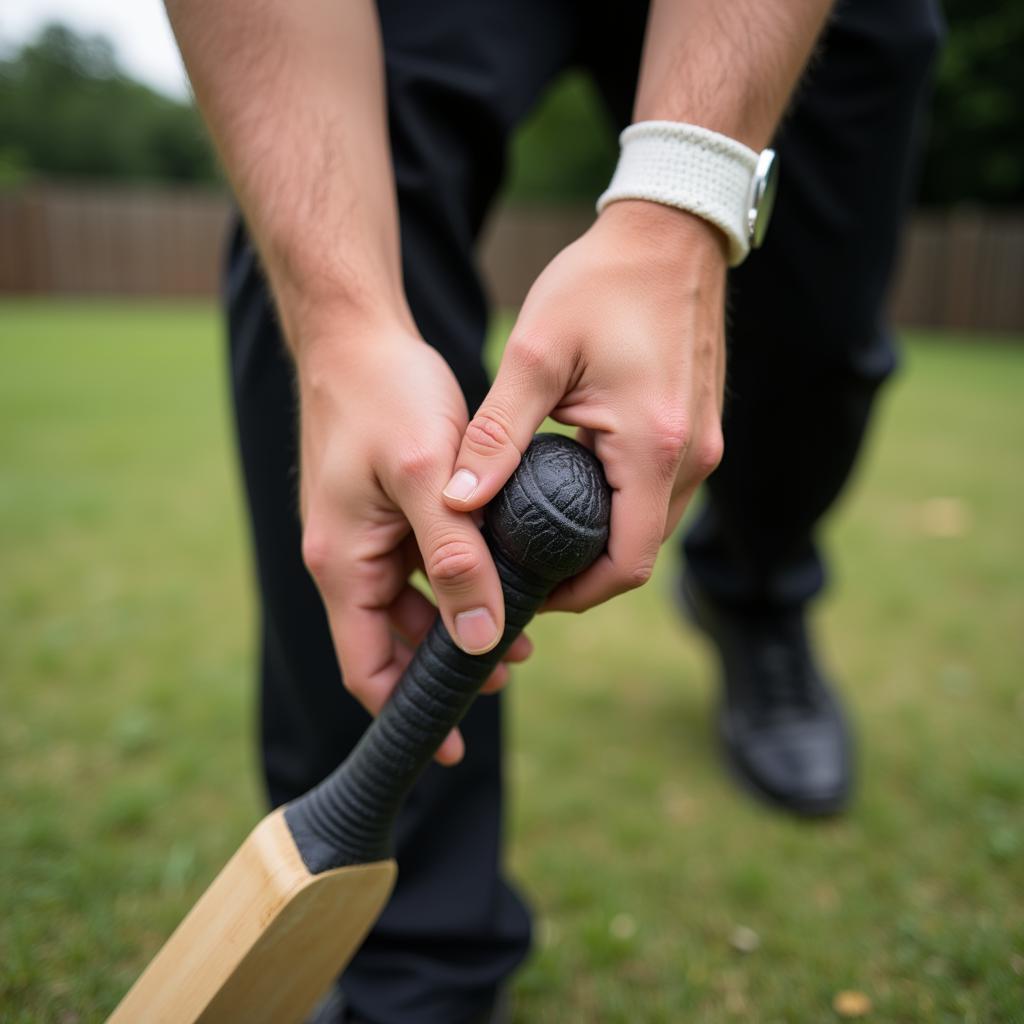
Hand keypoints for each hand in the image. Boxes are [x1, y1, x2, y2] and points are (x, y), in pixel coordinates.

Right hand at [296, 317, 530, 764]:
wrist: (358, 334)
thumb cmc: (384, 395)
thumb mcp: (425, 478)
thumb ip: (453, 559)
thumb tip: (479, 638)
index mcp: (343, 565)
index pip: (367, 669)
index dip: (406, 714)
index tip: (451, 749)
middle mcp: (347, 559)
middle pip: (394, 643)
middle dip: (448, 665)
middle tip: (513, 666)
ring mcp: (364, 536)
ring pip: (413, 607)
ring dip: (459, 623)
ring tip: (520, 628)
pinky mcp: (384, 512)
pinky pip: (418, 568)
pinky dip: (456, 582)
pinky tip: (501, 572)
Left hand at [442, 201, 726, 610]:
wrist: (670, 231)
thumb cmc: (602, 282)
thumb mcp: (536, 353)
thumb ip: (496, 433)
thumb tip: (458, 499)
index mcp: (653, 447)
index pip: (625, 565)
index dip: (577, 593)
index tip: (529, 589)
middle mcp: (691, 458)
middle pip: (640, 553)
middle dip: (585, 571)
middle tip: (527, 565)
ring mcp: (703, 445)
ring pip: (653, 526)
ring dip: (604, 540)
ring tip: (545, 533)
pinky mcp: (699, 430)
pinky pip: (662, 492)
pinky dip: (622, 507)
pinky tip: (578, 491)